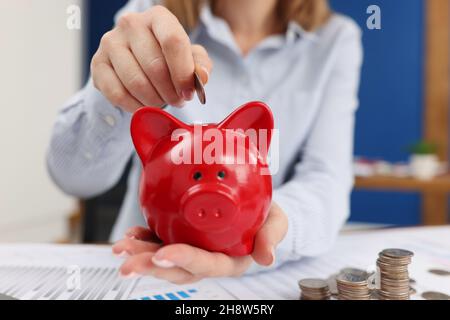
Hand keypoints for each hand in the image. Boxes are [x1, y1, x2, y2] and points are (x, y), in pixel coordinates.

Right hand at [91, 5, 212, 111]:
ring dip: (154, 101)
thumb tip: (201, 77)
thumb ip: (200, 65)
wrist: (135, 61)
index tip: (188, 93)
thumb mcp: (189, 57)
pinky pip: (117, 94)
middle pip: (155, 66)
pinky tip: (144, 107)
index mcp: (158, 17)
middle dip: (170, 92)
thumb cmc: (167, 58)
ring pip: (136, 82)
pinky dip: (135, 107)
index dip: (183, 73)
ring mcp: (110, 42)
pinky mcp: (97, 63)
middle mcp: (131, 24)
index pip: (173, 41)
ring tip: (162, 103)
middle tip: (177, 101)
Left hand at [112, 202, 287, 283]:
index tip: (164, 255)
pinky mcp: (180, 237)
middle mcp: (206, 259)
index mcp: (229, 260)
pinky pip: (159, 242)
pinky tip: (130, 234)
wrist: (253, 206)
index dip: (184, 261)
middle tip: (128, 261)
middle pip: (177, 268)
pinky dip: (143, 238)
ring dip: (140, 253)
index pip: (206, 264)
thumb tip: (267, 257)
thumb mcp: (277, 220)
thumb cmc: (263, 216)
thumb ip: (272, 235)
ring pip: (163, 258)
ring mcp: (191, 249)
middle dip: (151, 266)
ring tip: (121, 247)